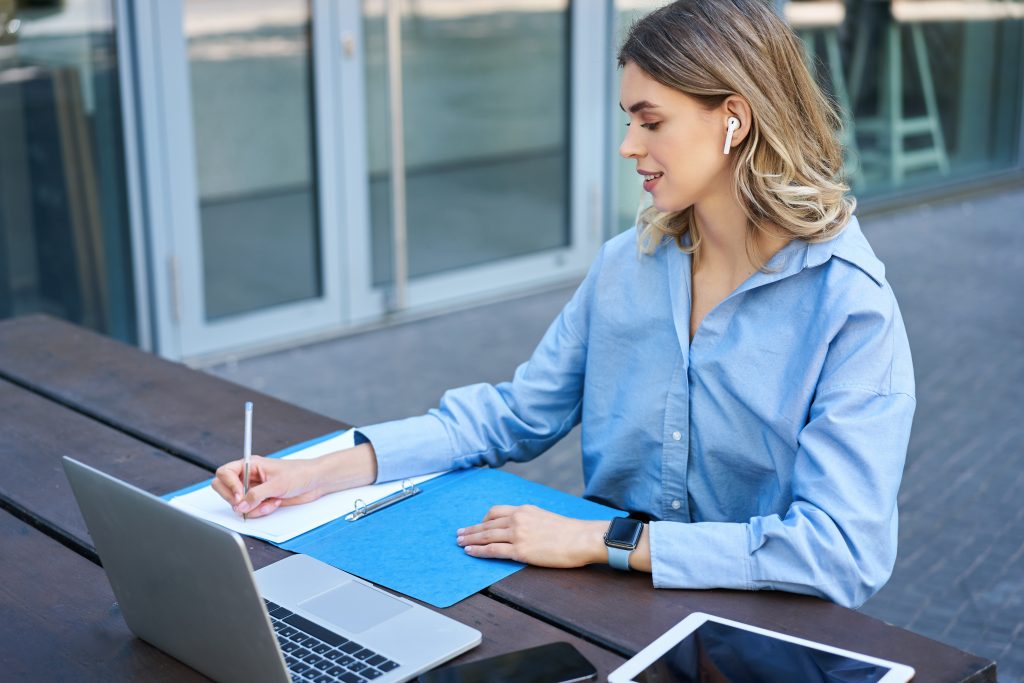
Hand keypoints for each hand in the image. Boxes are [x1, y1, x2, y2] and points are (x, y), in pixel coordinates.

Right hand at [212, 443, 377, 518]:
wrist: (315, 482)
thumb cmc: (299, 474)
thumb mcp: (278, 484)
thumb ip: (257, 495)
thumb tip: (240, 505)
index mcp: (250, 465)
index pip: (224, 473)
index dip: (228, 486)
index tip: (240, 496)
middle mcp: (249, 476)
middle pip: (224, 489)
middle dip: (235, 499)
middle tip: (247, 504)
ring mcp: (254, 489)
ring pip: (238, 503)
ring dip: (253, 507)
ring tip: (271, 501)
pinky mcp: (260, 500)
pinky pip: (250, 510)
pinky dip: (260, 511)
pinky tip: (274, 503)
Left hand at [456, 505, 606, 567]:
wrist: (582, 538)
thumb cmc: (570, 532)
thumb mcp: (546, 517)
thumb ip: (530, 520)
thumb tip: (523, 529)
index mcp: (525, 509)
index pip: (496, 511)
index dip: (483, 519)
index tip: (476, 524)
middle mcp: (518, 519)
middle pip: (487, 524)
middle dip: (470, 529)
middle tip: (458, 533)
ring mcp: (518, 534)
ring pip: (486, 535)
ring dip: (469, 539)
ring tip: (459, 542)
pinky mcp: (520, 550)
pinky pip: (492, 550)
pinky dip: (478, 551)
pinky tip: (469, 552)